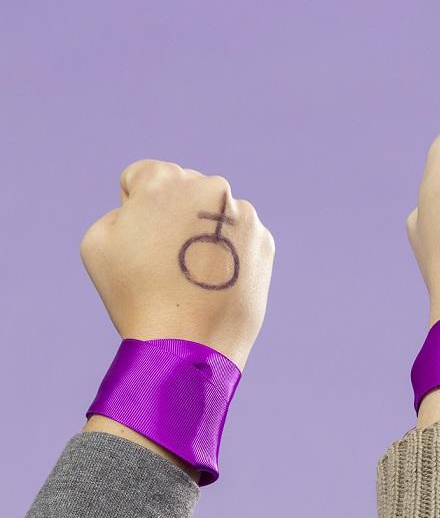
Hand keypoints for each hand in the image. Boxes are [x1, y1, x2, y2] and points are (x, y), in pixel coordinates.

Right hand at [80, 160, 274, 368]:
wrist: (187, 342)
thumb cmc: (134, 293)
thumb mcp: (98, 242)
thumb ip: (121, 209)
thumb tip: (149, 208)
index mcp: (166, 180)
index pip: (142, 176)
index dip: (132, 207)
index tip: (137, 238)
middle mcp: (211, 186)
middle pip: (183, 191)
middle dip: (172, 215)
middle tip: (163, 259)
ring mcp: (244, 213)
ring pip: (215, 214)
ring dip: (203, 233)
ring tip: (190, 276)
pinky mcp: (264, 240)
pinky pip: (239, 239)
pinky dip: (228, 253)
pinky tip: (214, 282)